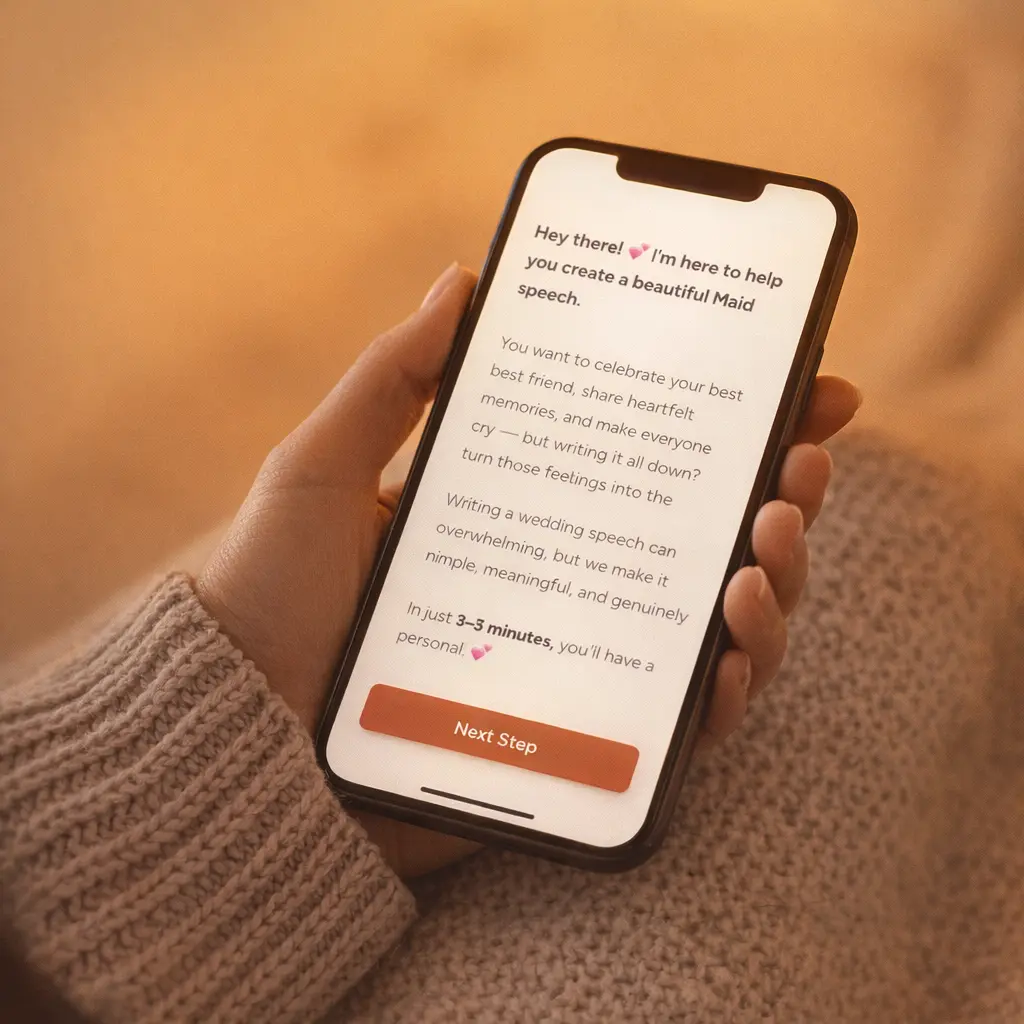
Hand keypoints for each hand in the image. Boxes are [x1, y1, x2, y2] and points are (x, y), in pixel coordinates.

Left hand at [196, 262, 860, 876]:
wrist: (236, 732)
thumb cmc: (269, 595)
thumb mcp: (321, 466)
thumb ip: (392, 377)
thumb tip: (463, 277)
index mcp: (531, 513)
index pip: (655, 462)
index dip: (742, 426)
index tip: (812, 385)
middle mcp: (572, 587)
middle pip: (708, 542)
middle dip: (783, 500)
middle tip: (799, 465)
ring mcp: (584, 668)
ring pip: (718, 632)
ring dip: (775, 589)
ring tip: (760, 554)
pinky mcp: (579, 749)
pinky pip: (683, 727)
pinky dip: (727, 692)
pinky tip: (729, 654)